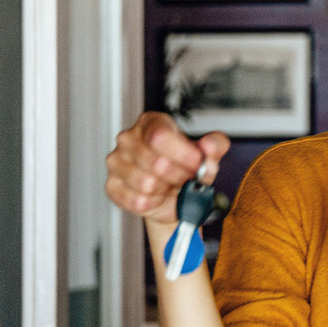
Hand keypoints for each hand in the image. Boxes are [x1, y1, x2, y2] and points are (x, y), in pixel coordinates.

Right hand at [104, 111, 227, 223]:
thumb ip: (215, 146)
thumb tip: (209, 146)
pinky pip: (137, 201)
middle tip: (187, 178)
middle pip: (156, 162)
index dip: (183, 154)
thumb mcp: (208, 154)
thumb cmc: (186, 168)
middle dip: (180, 175)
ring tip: (171, 185)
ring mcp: (117, 162)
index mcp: (151, 123)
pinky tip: (158, 196)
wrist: (174, 194)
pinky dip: (154, 203)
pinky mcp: (113, 186)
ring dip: (167, 190)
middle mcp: (129, 139)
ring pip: (147, 184)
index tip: (196, 163)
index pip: (160, 136)